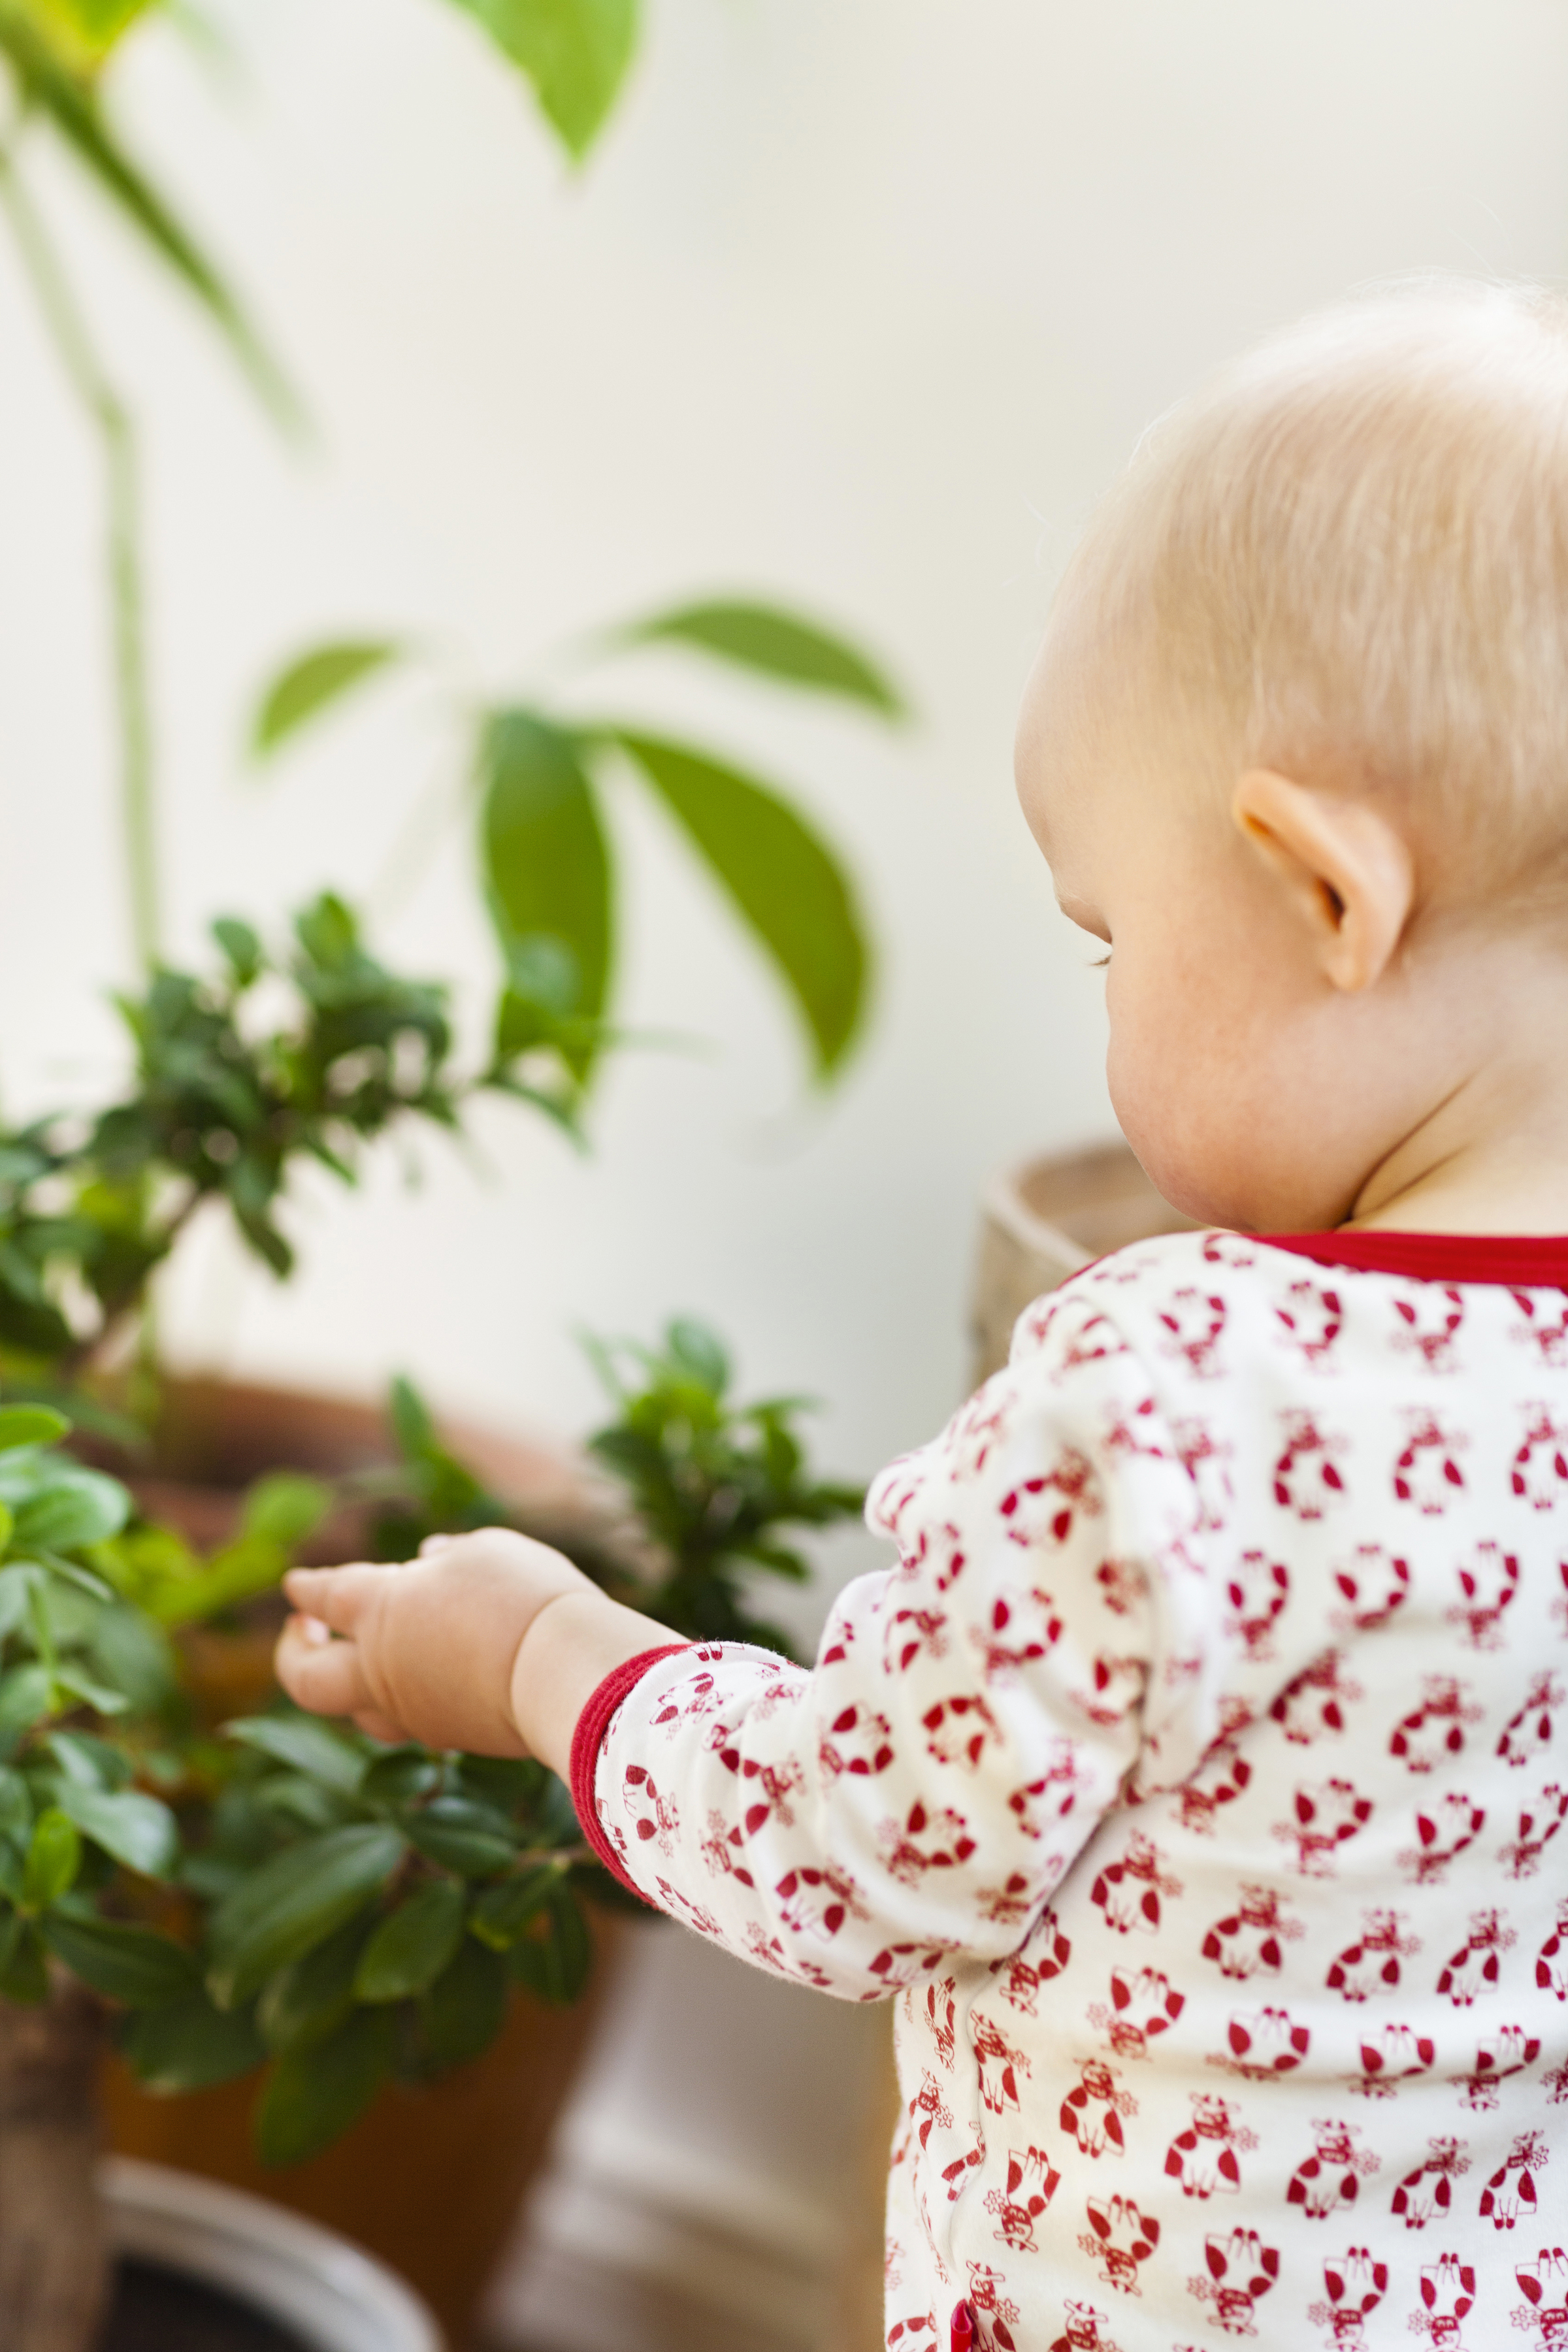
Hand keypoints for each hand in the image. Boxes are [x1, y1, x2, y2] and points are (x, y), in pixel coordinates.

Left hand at [276, 1527, 591, 1754]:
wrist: (566, 1673)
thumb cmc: (524, 1595)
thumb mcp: (487, 1551)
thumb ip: (449, 1557)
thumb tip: (427, 1562)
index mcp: (379, 1610)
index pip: (325, 1597)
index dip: (307, 1588)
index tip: (295, 1584)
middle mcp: (382, 1669)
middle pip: (306, 1679)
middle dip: (294, 1655)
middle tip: (300, 1631)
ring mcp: (414, 1712)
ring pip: (360, 1711)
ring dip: (353, 1684)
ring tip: (368, 1659)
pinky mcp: (454, 1737)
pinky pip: (414, 1720)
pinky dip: (409, 1695)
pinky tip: (433, 1672)